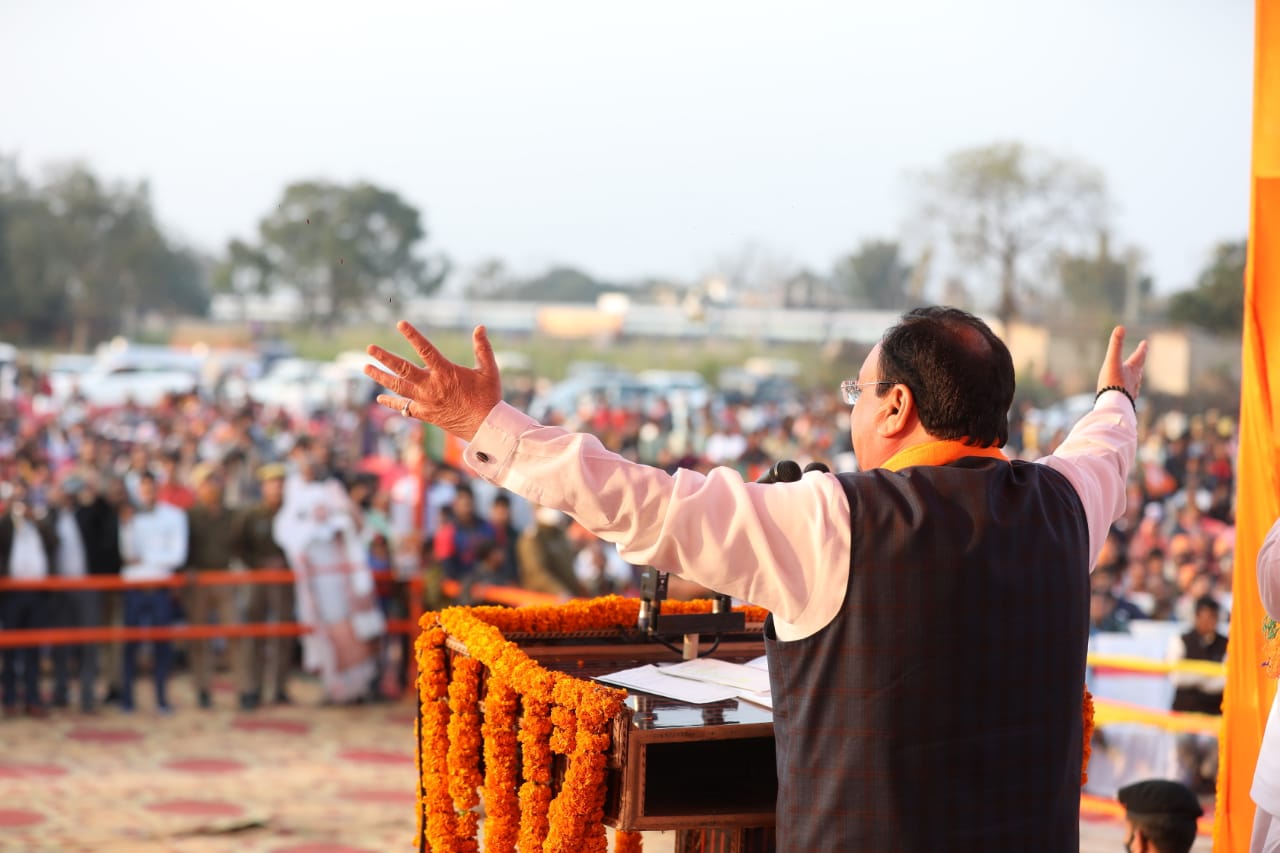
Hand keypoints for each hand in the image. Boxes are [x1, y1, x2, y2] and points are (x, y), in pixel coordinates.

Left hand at [365, 323, 502, 441]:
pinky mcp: (425, 414)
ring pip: (398, 387)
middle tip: (370, 348)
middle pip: (402, 369)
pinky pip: (404, 408)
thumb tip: (479, 327)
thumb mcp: (489, 370)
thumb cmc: (489, 397)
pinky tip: (380, 397)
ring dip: (380, 377)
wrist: (485, 427)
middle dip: (385, 358)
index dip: (413, 335)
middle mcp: (431, 386)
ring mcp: (426, 401)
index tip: (400, 324)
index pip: (426, 349)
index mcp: (446, 372)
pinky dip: (391, 402)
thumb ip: (483, 348)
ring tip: (366, 367)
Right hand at [1096, 326, 1147, 400]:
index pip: (1139, 356)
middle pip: (1139, 368)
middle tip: (1141, 356)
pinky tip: (1126, 392)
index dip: (1142, 349)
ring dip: (1135, 376)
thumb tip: (1120, 327)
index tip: (1146, 343)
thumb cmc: (1112, 382)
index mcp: (1132, 369)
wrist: (1113, 405)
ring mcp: (1130, 390)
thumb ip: (1116, 345)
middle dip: (1139, 361)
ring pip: (1135, 381)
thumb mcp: (1112, 361)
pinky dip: (1128, 388)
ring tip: (1135, 375)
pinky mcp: (1125, 400)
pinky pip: (1129, 391)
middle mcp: (1134, 380)